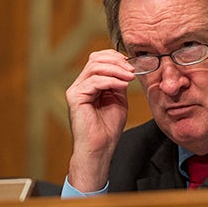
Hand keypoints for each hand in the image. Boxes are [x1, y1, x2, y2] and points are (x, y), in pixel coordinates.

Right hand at [65, 49, 134, 191]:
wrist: (100, 148)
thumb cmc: (108, 128)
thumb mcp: (118, 100)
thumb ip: (119, 83)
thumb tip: (126, 68)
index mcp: (89, 84)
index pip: (98, 59)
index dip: (115, 58)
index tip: (132, 64)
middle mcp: (80, 85)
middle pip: (95, 59)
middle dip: (116, 61)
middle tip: (131, 69)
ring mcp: (76, 90)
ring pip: (94, 67)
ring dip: (116, 69)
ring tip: (130, 76)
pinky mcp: (75, 97)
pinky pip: (94, 81)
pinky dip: (111, 80)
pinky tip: (123, 84)